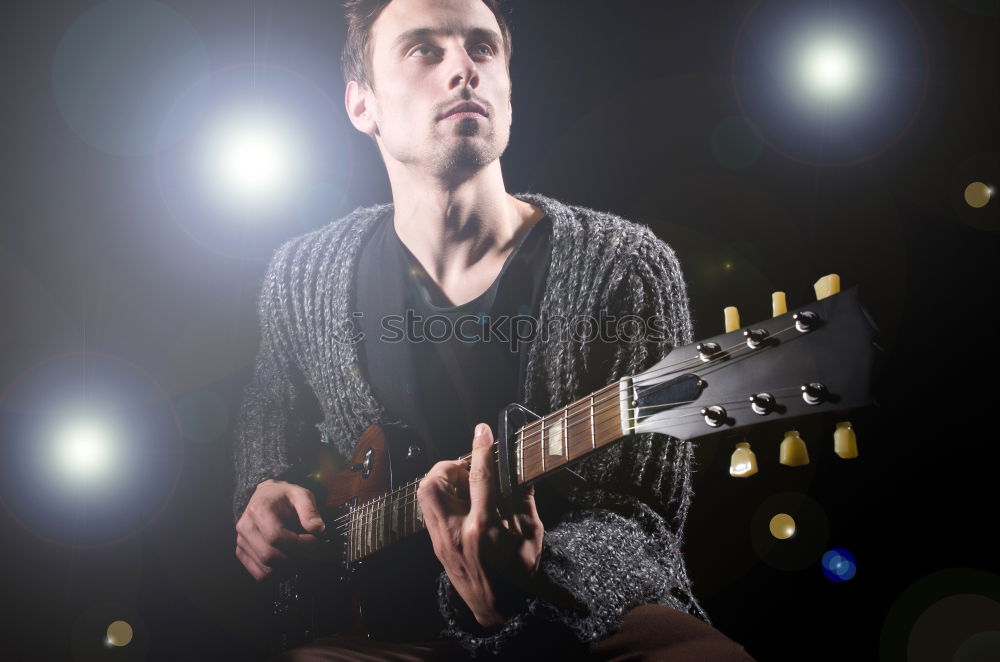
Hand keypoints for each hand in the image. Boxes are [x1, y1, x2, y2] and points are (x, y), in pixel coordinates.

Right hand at [235, 478, 325, 580]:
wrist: (266, 496)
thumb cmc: (284, 496)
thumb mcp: (301, 495)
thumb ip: (310, 511)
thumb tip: (318, 528)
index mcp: (259, 510)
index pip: (276, 537)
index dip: (298, 544)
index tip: (313, 541)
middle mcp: (245, 527)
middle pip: (269, 556)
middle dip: (295, 558)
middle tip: (311, 552)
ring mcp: (241, 541)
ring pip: (265, 569)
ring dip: (288, 568)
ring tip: (300, 555)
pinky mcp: (241, 552)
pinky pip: (259, 574)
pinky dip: (277, 573)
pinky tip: (288, 561)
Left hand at [417, 423, 543, 627]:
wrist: (500, 610)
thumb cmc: (521, 575)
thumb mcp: (531, 534)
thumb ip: (523, 498)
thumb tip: (517, 467)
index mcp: (483, 528)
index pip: (479, 477)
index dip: (480, 449)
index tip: (482, 430)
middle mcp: (456, 533)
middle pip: (433, 483)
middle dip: (447, 467)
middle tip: (467, 469)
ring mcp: (441, 542)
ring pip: (425, 496)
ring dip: (442, 482)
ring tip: (464, 485)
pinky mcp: (436, 547)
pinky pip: (430, 511)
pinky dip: (442, 499)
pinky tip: (462, 504)